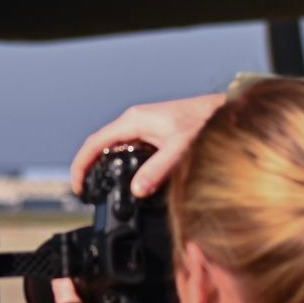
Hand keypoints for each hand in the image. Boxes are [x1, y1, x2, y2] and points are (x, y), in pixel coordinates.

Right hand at [69, 93, 225, 198]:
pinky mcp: (154, 131)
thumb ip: (157, 170)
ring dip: (105, 165)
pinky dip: (121, 162)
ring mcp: (144, 125)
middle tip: (87, 191)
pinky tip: (129, 176)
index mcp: (133, 121)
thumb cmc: (205, 122)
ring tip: (102, 187)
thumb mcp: (179, 150)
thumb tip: (138, 190)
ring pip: (114, 146)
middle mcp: (135, 121)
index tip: (79, 187)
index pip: (94, 144)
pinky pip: (128, 147)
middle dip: (89, 167)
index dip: (81, 166)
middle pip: (100, 145)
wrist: (224, 111)